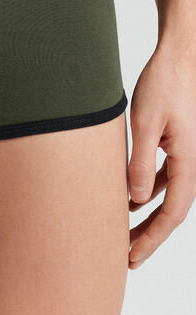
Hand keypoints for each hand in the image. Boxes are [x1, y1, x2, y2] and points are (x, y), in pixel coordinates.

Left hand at [127, 44, 195, 268]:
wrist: (179, 56)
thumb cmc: (164, 84)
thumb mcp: (145, 123)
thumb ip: (140, 161)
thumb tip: (135, 199)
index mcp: (189, 161)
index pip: (172, 213)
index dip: (152, 239)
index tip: (131, 257)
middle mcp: (192, 163)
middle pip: (172, 211)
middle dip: (150, 236)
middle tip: (127, 258)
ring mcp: (186, 154)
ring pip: (168, 196)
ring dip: (148, 216)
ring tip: (125, 234)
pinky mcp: (177, 145)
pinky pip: (165, 178)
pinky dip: (148, 192)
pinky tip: (129, 199)